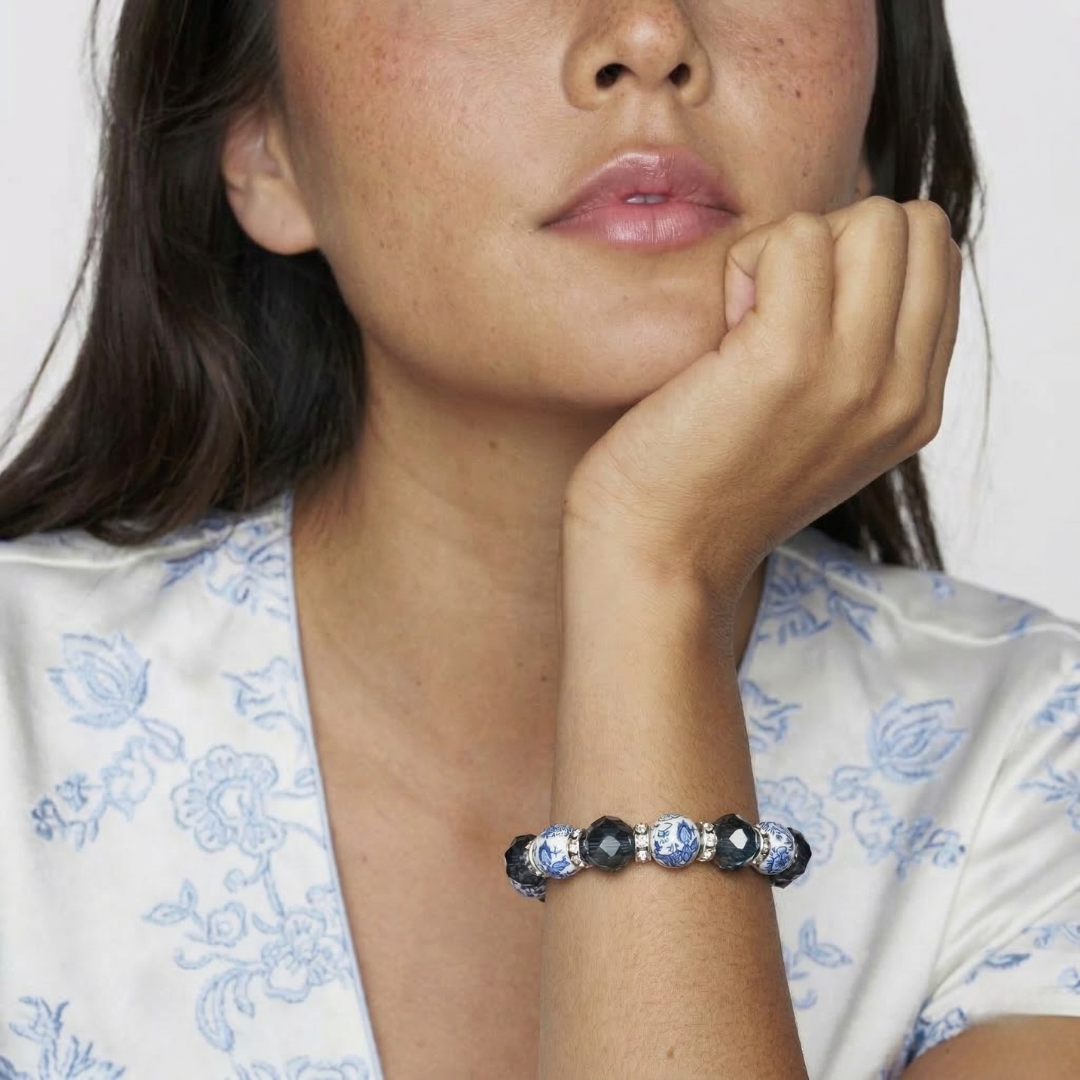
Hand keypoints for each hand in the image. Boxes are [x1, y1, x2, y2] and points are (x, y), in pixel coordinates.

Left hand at [563, 196, 962, 608]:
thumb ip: (860, 353)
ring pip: (868, 219)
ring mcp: (856, 376)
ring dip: (791, 249)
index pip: (936, 260)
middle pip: (912, 227)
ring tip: (742, 323)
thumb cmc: (710, 482)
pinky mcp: (790, 359)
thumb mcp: (819, 427)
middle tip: (770, 312)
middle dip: (836, 242)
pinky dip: (745, 262)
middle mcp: (904, 392)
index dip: (858, 261)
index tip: (797, 320)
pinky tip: (718, 328)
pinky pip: (793, 237)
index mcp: (916, 405)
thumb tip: (850, 247)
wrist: (659, 555)